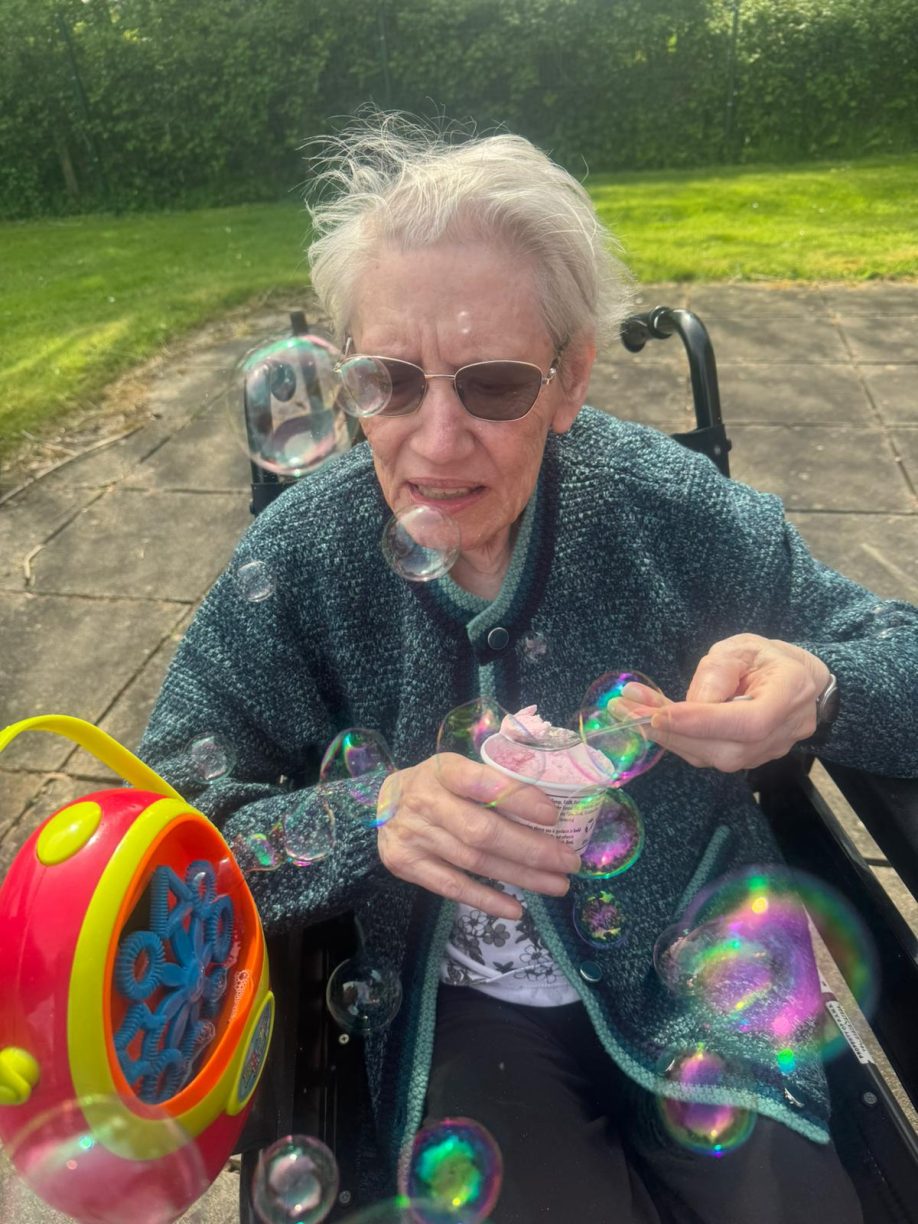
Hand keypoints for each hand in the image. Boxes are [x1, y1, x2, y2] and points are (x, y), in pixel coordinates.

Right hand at [376, 753, 580, 918]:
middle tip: (568, 860)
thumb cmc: (434, 784)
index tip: (552, 815)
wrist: (378, 803)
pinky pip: (453, 887)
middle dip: (531, 849)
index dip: (518, 798)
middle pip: (482, 831)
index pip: (482, 782)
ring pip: (475, 862)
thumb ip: (492, 780)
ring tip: (557, 884)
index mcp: (442, 770)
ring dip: (521, 877)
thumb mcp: (456, 768)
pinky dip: (487, 899)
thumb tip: (551, 802)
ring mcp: (413, 837)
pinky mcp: (407, 866)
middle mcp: (425, 802)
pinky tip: (516, 908)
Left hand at [621, 634, 830, 771]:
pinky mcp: (747, 760)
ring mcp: (767, 752)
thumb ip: (719, 670)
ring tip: (629, 711)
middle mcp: (782, 731)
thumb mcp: (743, 647)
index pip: (749, 721)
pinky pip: (708, 756)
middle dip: (670, 730)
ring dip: (666, 735)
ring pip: (712, 756)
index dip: (704, 722)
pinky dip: (676, 740)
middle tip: (625, 708)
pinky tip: (650, 720)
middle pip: (726, 748)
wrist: (800, 684)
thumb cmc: (768, 659)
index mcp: (790, 693)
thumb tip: (690, 704)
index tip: (659, 713)